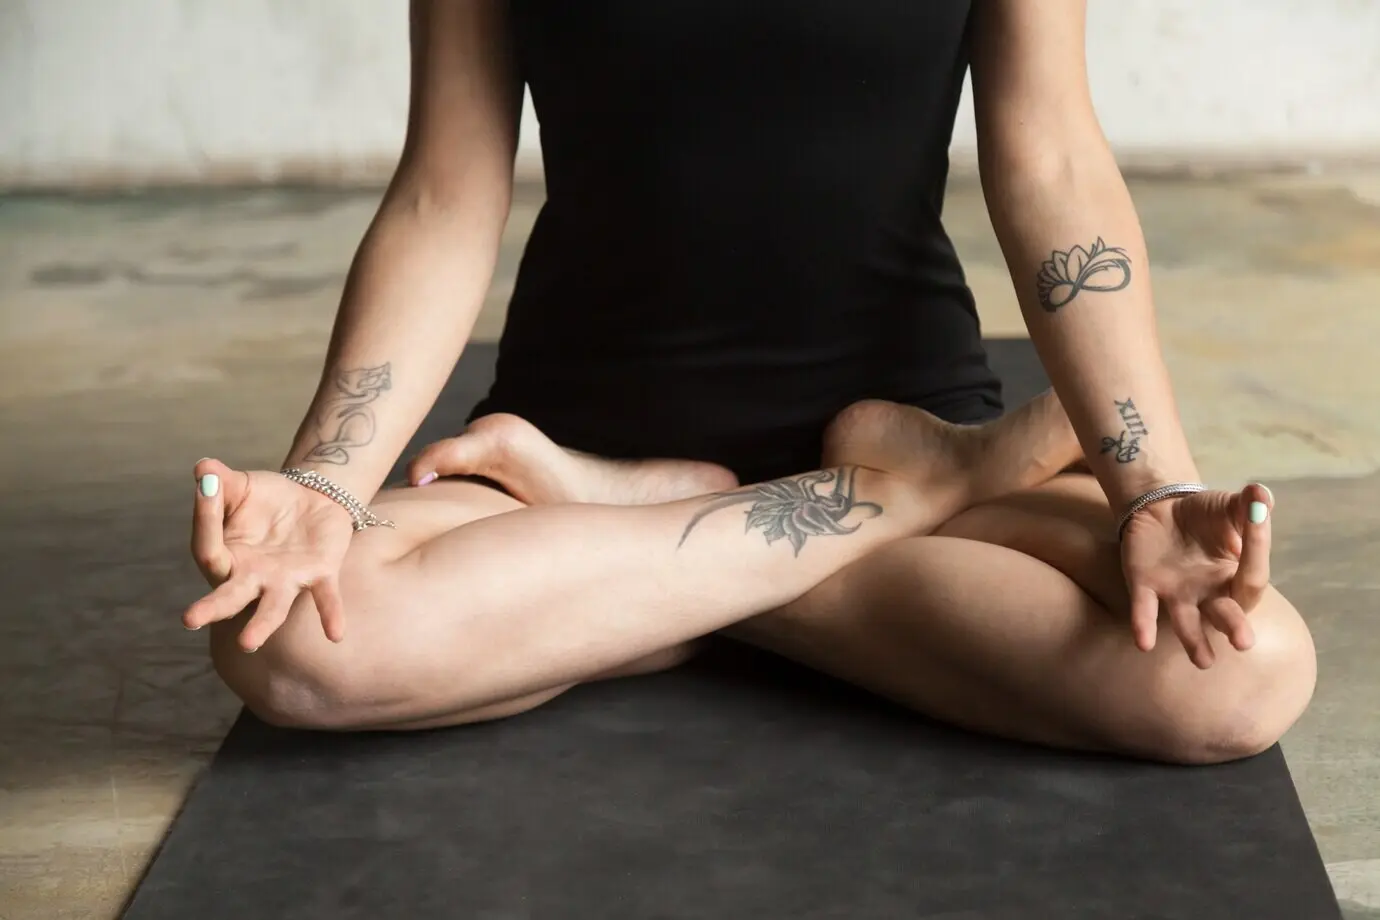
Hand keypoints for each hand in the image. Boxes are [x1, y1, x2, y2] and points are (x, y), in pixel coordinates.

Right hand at [184, 459, 354, 651]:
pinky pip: (325, 598)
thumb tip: (203, 468)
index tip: (206, 484)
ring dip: (261, 624)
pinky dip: (331, 615)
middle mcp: (251, 576)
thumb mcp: (241, 485)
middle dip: (211, 608)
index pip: (208, 546)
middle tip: (189, 621)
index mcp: (226, 555)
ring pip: (271, 607)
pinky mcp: (318, 575)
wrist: (309, 498)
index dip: (205, 514)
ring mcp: (284, 580)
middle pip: (228, 595)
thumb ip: (221, 480)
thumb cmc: (265, 498)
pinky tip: (336, 635)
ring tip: (248, 643)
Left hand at [1120, 483, 1273, 668]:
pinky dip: (1144, 625)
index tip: (1259, 519)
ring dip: (1194, 641)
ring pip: (1187, 622)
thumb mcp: (1226, 506)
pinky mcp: (1144, 587)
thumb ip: (1245, 505)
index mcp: (1234, 575)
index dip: (1257, 547)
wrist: (1161, 507)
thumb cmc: (1203, 515)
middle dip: (1234, 627)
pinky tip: (1143, 643)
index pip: (1251, 575)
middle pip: (1226, 614)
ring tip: (1204, 661)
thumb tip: (1262, 494)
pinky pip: (1144, 609)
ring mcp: (1177, 593)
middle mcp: (1209, 593)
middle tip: (1244, 643)